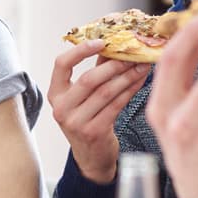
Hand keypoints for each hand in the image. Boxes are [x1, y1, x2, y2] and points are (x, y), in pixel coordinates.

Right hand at [47, 40, 148, 182]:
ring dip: (127, 76)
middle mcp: (61, 108)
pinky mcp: (93, 132)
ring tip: (141, 65)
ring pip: (105, 92)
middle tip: (133, 54)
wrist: (91, 156)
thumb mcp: (83, 97)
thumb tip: (114, 44)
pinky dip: (130, 90)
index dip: (80, 50)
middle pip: (89, 79)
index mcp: (55, 94)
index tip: (101, 41)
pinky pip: (116, 105)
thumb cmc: (88, 119)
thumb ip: (95, 70)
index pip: (61, 65)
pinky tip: (140, 81)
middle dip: (114, 64)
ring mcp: (76, 122)